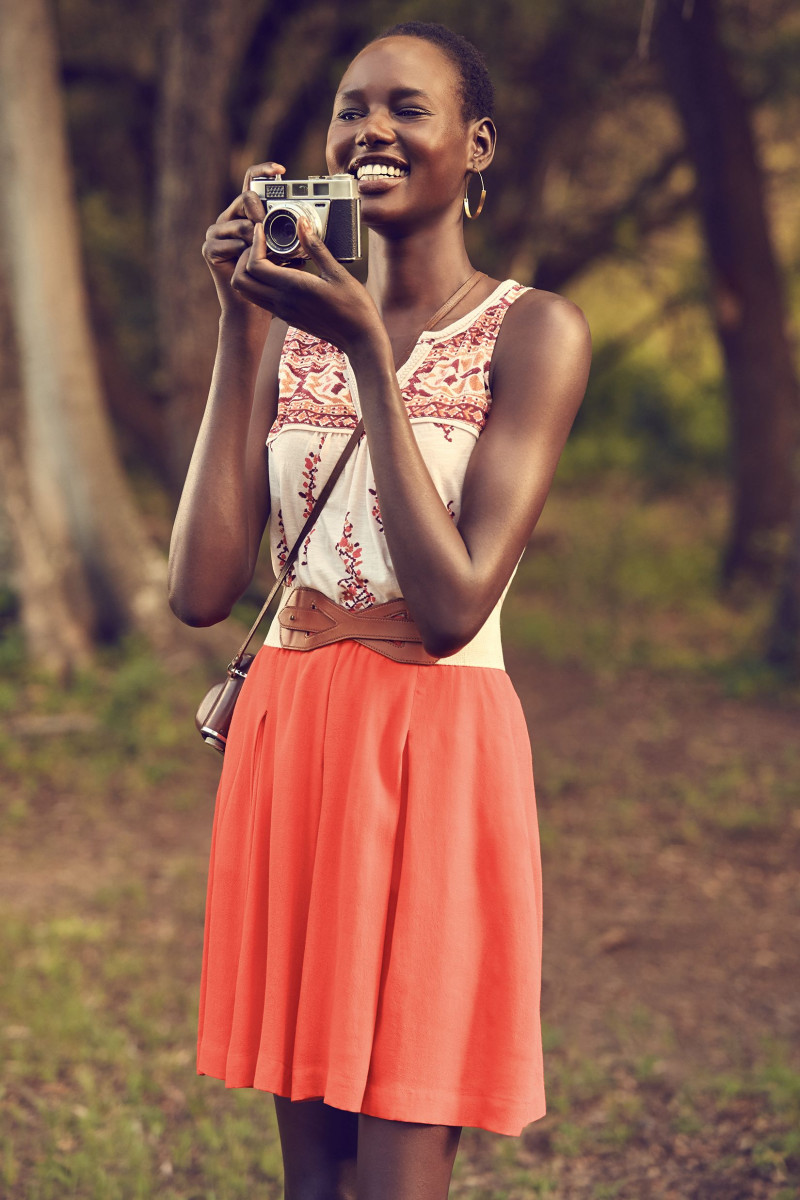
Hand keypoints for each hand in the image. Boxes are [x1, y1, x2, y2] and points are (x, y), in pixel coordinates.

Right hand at [202, 161, 301, 318]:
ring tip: (266, 253)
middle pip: (245, 199)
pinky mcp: (210, 250)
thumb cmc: (273, 279)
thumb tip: (308, 224)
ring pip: (240, 224)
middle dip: (261, 211)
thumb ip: (291, 235)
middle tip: (272, 226)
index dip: (264, 172)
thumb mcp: (286, 251)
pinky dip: (243, 253)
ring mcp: (216, 234)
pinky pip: (229, 244)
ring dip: (256, 239)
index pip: (251, 182)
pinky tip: (249, 261)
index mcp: (247, 214)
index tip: (281, 170)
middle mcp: (229, 219)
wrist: (253, 308)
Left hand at [229, 213, 385, 356]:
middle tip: (260, 244)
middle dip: (244, 258)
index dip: (254, 245)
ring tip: (270, 256)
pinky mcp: (288, 317)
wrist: (360, 338)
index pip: (254, 266)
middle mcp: (283, 302)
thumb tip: (302, 223)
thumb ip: (315, 247)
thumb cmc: (354, 306)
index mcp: (293, 288)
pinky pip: (263, 299)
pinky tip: (285, 270)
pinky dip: (263, 282)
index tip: (263, 230)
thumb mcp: (337, 272)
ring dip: (251, 272)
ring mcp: (283, 312)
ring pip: (248, 292)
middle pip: (241, 281)